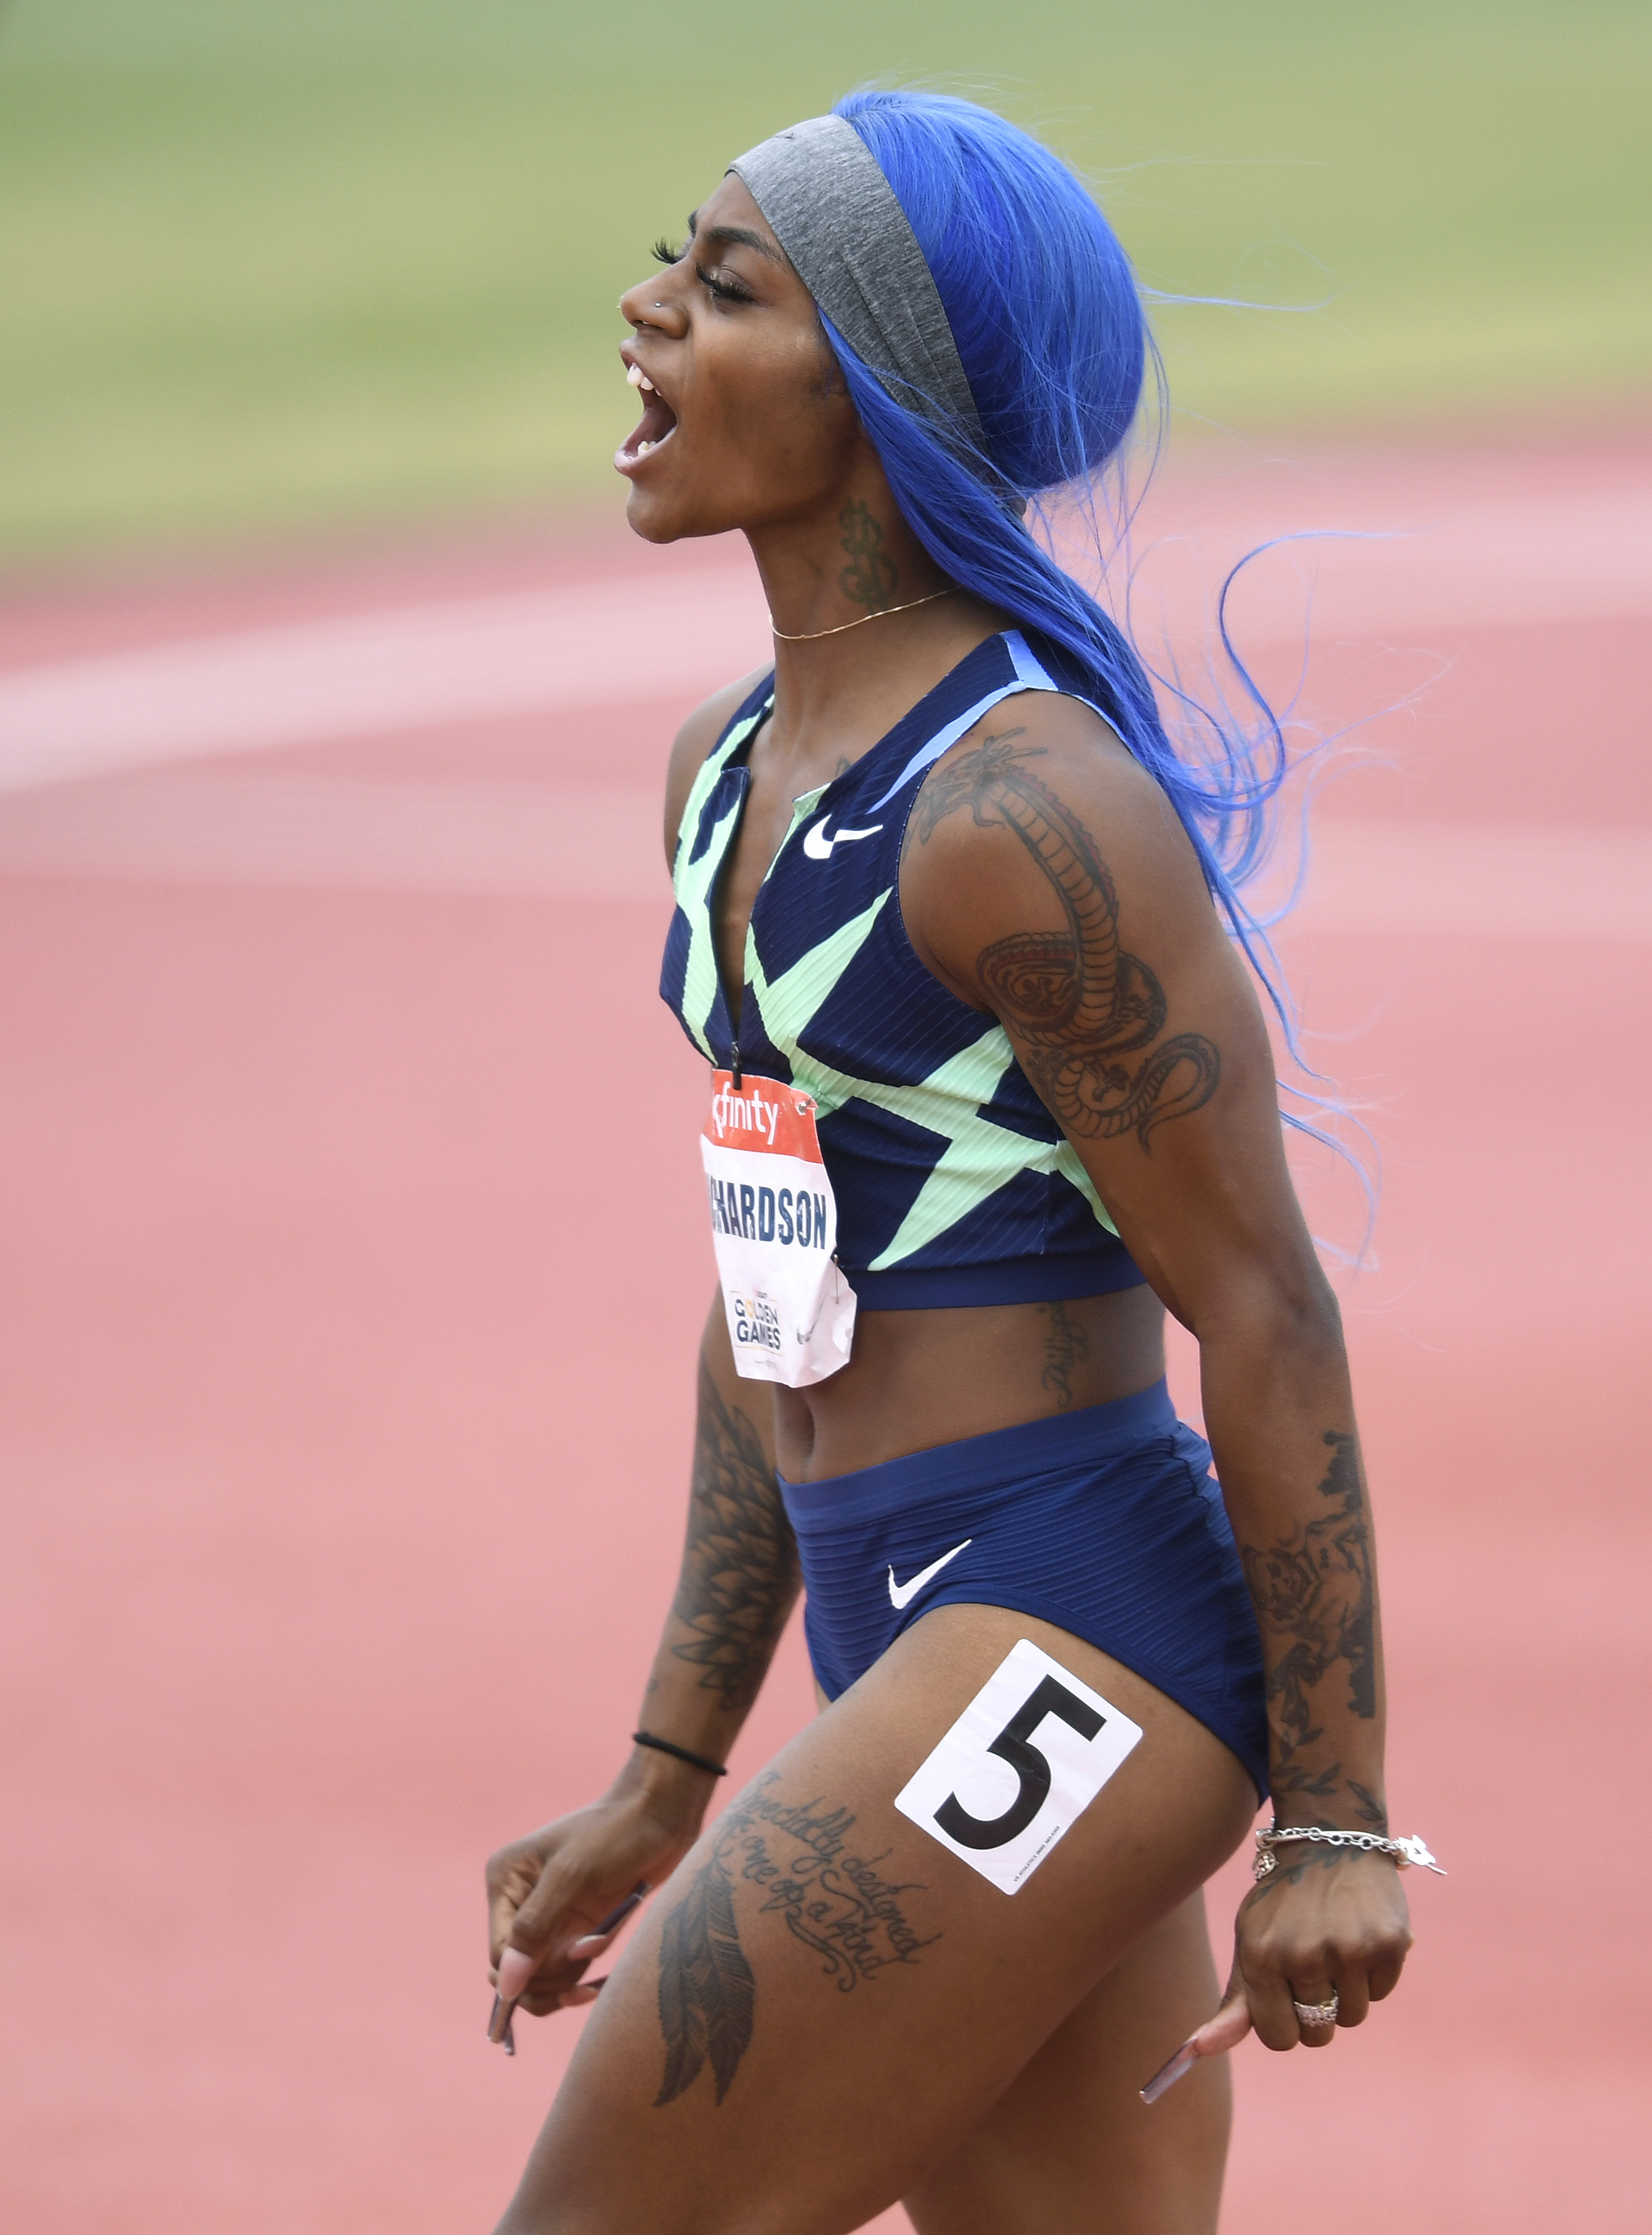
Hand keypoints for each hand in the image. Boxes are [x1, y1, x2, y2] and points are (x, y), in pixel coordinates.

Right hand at [485, 1779, 702, 2019]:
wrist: (662, 1815)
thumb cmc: (615, 1834)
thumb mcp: (572, 1877)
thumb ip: (535, 1929)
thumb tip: (504, 1986)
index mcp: (505, 1881)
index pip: (500, 1954)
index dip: (532, 1970)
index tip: (575, 1951)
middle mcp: (520, 1901)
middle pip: (520, 1973)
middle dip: (555, 1973)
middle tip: (590, 1948)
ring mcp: (549, 1916)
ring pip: (546, 1979)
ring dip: (575, 1973)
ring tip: (603, 1940)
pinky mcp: (576, 1927)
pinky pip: (569, 1971)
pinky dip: (587, 1971)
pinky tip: (604, 1961)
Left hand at [1193, 1848, 1412, 2062]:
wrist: (1329, 1840)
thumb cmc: (1282, 1903)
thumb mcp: (1250, 1942)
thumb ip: (1234, 2004)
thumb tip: (1199, 2050)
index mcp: (1262, 1956)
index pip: (1278, 2038)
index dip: (1284, 2022)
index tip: (1285, 1993)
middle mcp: (1305, 1955)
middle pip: (1318, 2033)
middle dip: (1316, 2010)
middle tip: (1312, 1963)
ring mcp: (1350, 1949)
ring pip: (1353, 2016)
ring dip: (1346, 1991)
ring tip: (1335, 1943)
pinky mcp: (1389, 1943)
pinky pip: (1380, 1992)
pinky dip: (1372, 1973)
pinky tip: (1358, 1933)